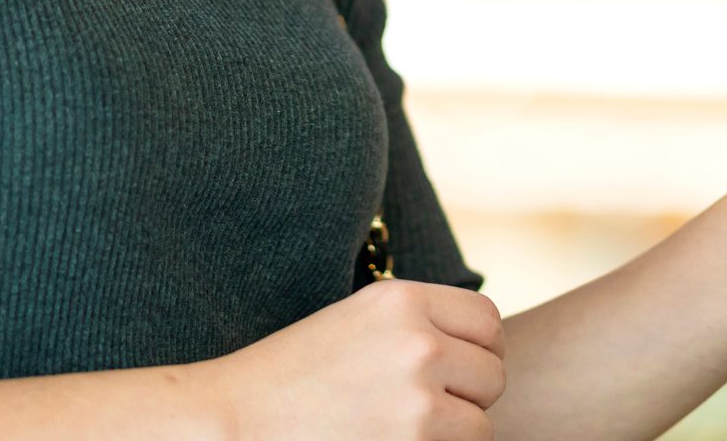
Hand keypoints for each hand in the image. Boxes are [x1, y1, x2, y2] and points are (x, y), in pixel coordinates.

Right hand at [206, 278, 506, 440]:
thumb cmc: (290, 379)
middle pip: (492, 374)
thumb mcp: (356, 322)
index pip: (486, 322)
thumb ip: (416, 325)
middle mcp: (417, 341)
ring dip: (454, 434)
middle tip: (425, 410)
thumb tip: (481, 348)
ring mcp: (418, 397)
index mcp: (401, 299)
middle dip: (468, 397)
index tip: (455, 372)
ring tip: (403, 433)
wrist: (234, 424)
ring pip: (480, 424)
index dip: (478, 351)